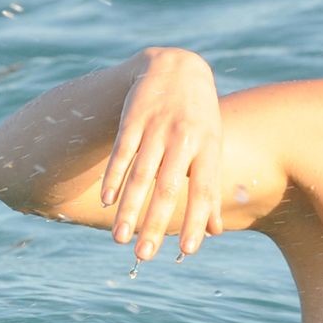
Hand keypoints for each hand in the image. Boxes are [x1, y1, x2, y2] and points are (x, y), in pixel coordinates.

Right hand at [100, 48, 223, 260]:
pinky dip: (114, 178)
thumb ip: (211, 189)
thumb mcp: (212, 147)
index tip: (188, 251)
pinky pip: (122, 152)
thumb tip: (215, 232)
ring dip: (130, 209)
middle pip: (168, 188)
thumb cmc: (199, 116)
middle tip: (144, 256)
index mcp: (208, 148)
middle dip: (155, 223)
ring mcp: (157, 128)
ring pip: (142, 174)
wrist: (176, 66)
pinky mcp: (133, 119)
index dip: (195, 220)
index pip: (203, 190)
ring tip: (120, 239)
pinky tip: (107, 202)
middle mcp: (184, 139)